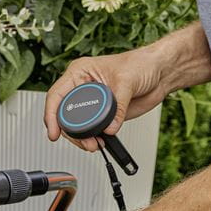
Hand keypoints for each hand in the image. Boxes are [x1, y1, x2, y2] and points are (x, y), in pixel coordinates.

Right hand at [44, 44, 170, 151]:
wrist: (159, 73)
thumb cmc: (141, 64)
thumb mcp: (127, 81)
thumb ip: (118, 107)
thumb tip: (109, 128)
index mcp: (80, 73)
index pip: (57, 95)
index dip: (51, 115)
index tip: (53, 132)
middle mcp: (82, 87)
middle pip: (64, 115)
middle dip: (71, 132)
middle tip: (84, 143)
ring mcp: (92, 102)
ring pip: (77, 126)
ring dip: (83, 138)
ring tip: (95, 145)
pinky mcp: (103, 114)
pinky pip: (92, 129)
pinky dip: (94, 138)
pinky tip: (101, 142)